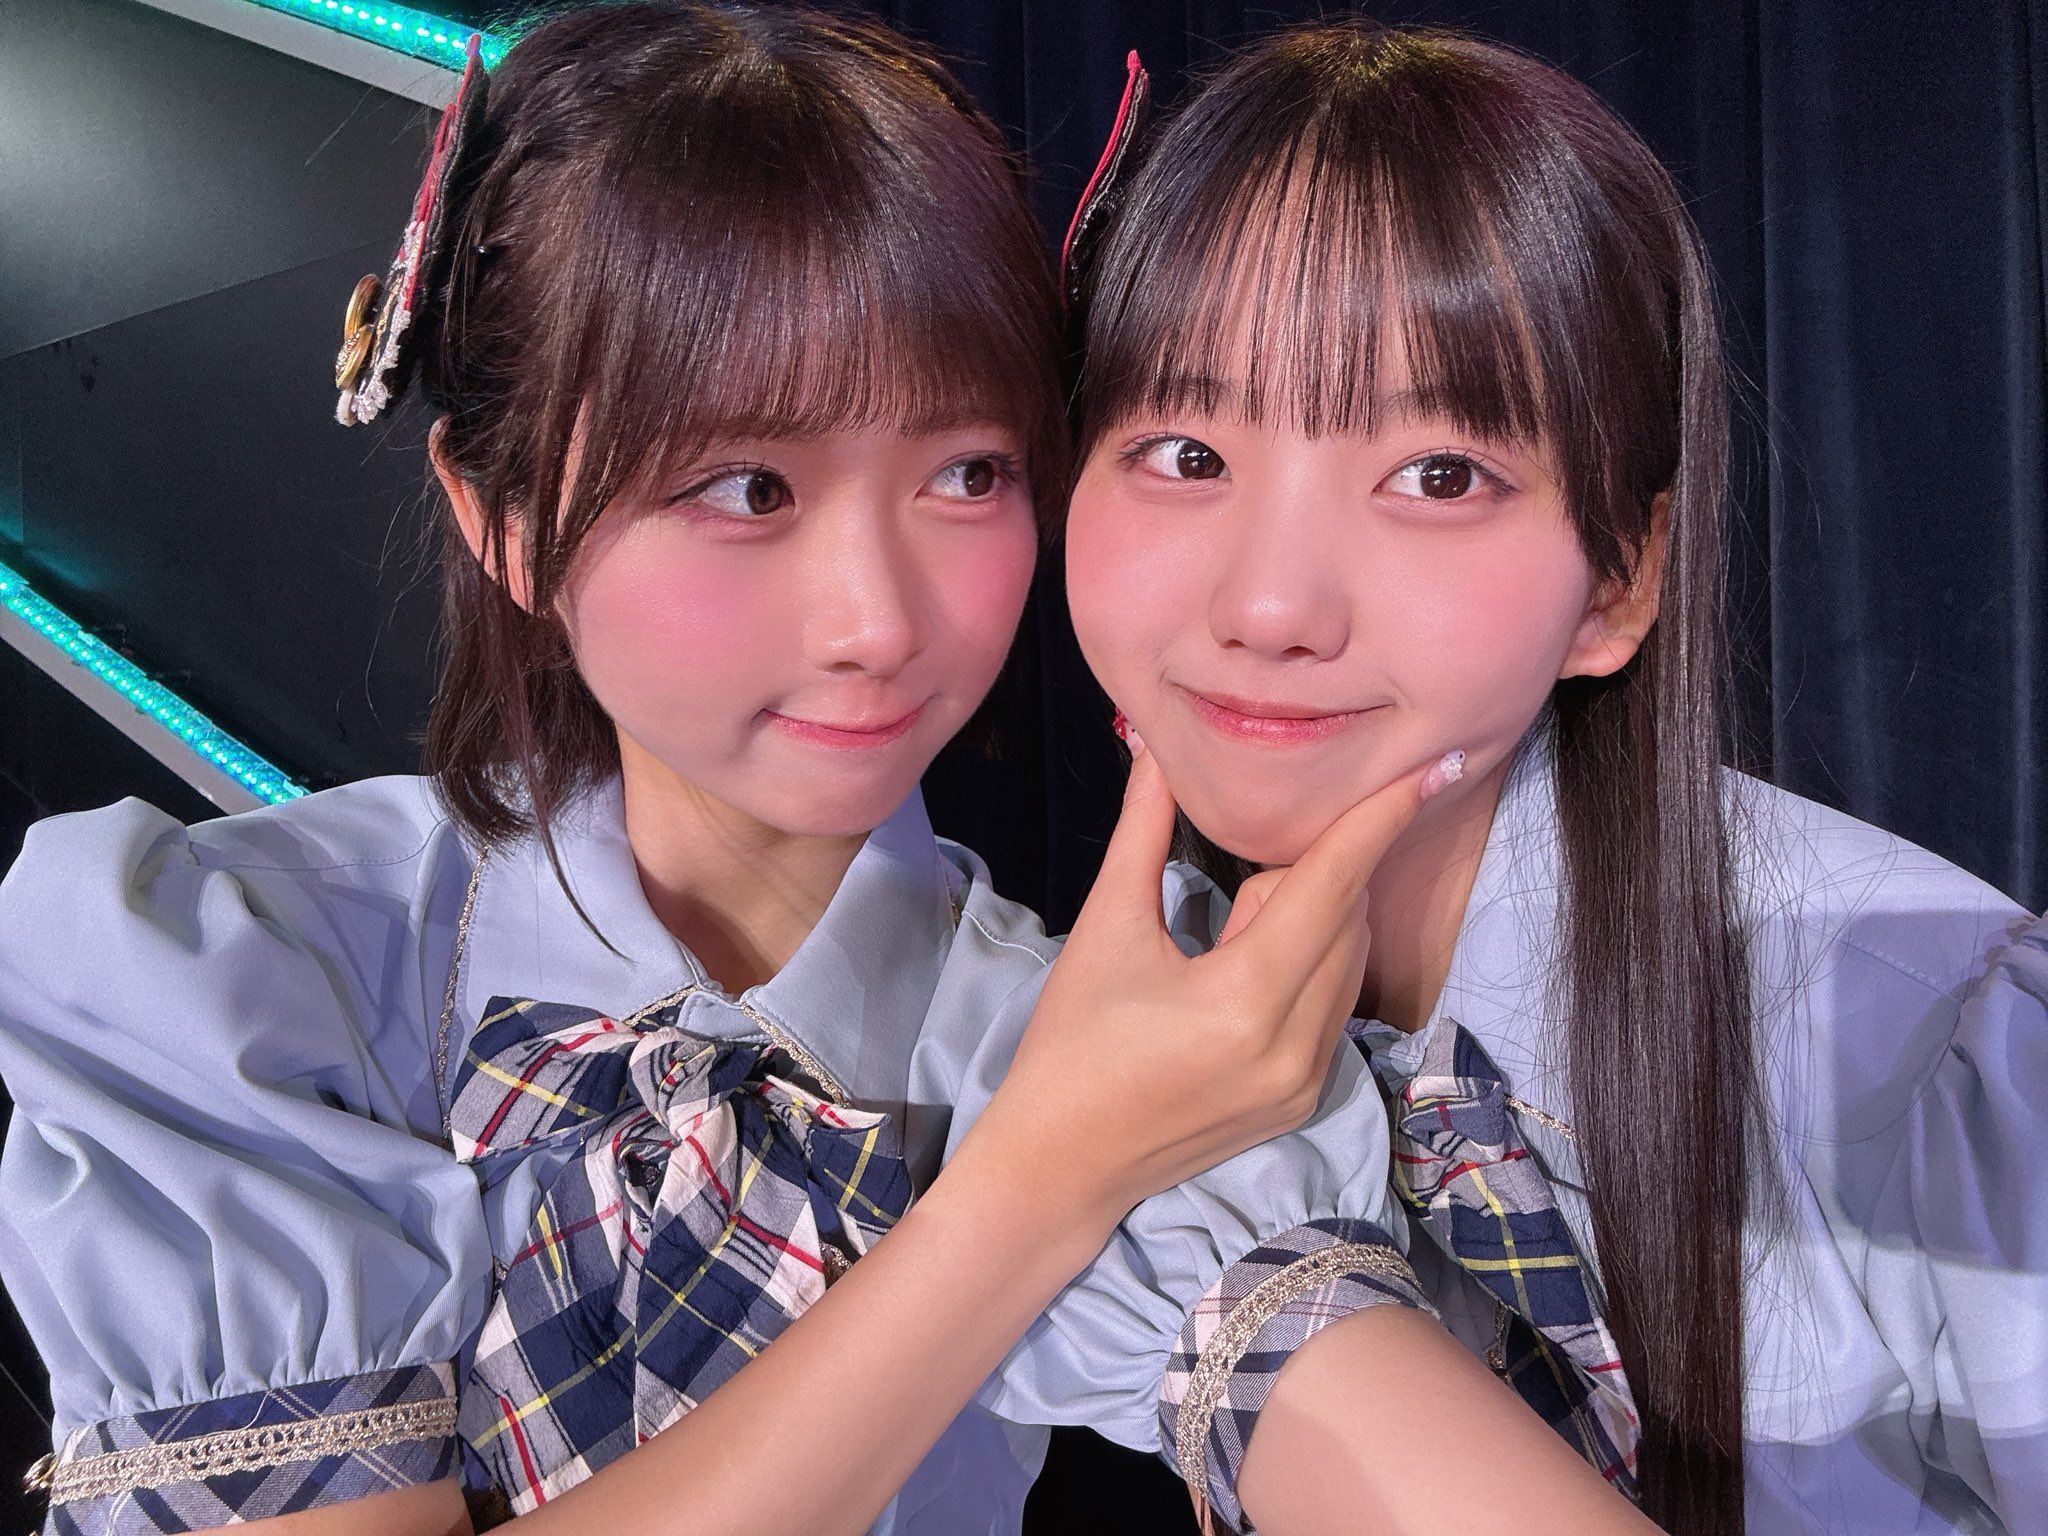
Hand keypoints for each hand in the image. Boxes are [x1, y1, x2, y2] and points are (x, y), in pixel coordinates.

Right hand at [958, 740, 1442, 1224]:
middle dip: (1306, 877)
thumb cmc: (1070, 1043)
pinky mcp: (1306, 1099)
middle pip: (1348, 916)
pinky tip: (1241, 983)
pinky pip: (1336, 1003)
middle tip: (1230, 900)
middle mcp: (1296, 1045)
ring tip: (1225, 950)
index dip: (1379, 819)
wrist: (1061, 1164)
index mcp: (1245, 999)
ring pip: (1349, 960)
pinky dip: (1308, 967)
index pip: (1332, 885)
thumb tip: (1157, 749)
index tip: (1433, 767)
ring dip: (1309, 923)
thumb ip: (1143, 831)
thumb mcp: (1106, 929)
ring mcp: (1308, 1079)